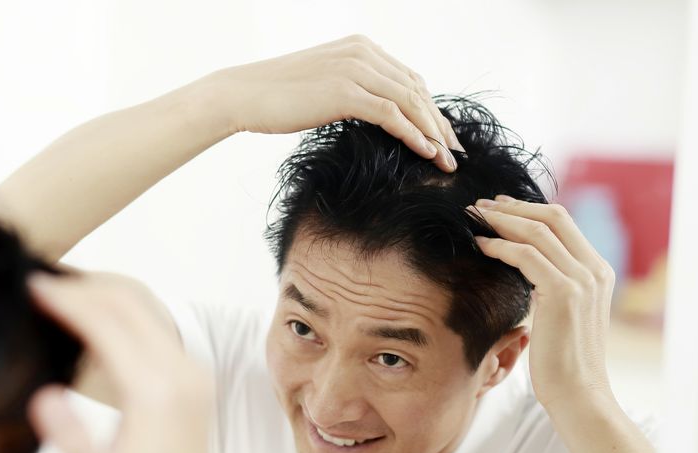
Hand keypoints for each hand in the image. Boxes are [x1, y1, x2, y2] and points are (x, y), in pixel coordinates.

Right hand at [26, 273, 214, 452]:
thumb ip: (70, 437)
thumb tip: (43, 395)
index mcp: (156, 394)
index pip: (107, 324)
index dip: (66, 299)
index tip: (30, 284)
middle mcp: (182, 374)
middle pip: (129, 303)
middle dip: (82, 286)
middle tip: (37, 282)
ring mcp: (192, 374)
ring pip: (146, 309)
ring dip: (102, 295)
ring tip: (57, 294)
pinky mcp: (192, 379)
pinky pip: (155, 327)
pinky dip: (121, 313)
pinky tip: (89, 320)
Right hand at [205, 35, 461, 171]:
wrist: (243, 95)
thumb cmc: (275, 99)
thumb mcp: (320, 87)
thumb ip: (349, 91)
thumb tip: (371, 116)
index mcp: (359, 48)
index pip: (408, 79)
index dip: (430, 109)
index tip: (443, 136)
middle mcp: (362, 52)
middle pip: (416, 89)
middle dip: (438, 123)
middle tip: (454, 152)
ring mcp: (354, 69)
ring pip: (410, 102)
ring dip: (433, 132)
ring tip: (446, 160)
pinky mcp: (345, 91)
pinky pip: (391, 115)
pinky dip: (413, 135)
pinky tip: (426, 153)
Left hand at [473, 197, 616, 410]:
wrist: (579, 394)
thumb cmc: (563, 362)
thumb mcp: (563, 316)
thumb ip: (553, 286)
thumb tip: (526, 268)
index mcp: (599, 272)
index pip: (563, 223)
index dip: (527, 210)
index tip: (498, 208)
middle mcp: (595, 270)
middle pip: (553, 217)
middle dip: (513, 207)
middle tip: (481, 206)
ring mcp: (582, 280)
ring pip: (538, 231)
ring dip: (501, 221)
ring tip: (474, 218)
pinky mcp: (564, 293)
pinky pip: (526, 256)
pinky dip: (500, 246)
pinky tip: (481, 246)